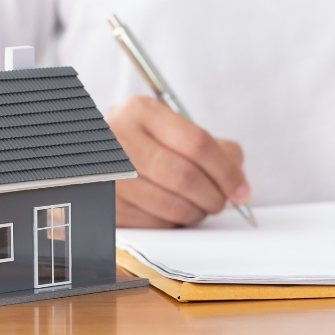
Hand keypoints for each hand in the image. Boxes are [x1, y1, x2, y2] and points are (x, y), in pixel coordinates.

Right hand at [107, 95, 249, 227]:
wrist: (92, 153)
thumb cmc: (143, 142)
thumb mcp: (171, 128)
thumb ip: (211, 146)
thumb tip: (237, 178)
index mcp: (142, 111)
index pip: (197, 143)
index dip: (226, 171)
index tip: (242, 190)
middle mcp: (119, 138)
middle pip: (184, 176)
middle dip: (214, 196)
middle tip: (222, 202)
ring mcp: (108, 173)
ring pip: (170, 205)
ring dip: (195, 213)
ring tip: (199, 206)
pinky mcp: (105, 204)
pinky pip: (154, 223)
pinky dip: (173, 223)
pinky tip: (174, 212)